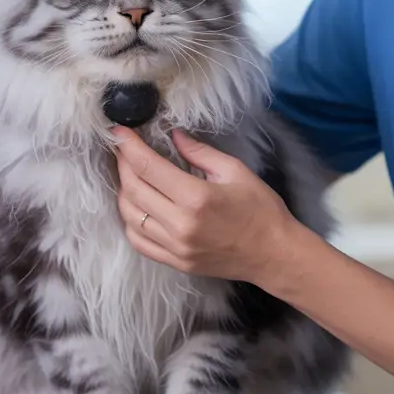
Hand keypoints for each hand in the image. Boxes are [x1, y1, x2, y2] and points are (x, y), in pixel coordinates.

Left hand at [111, 126, 297, 284]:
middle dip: (122, 164)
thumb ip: (199, 152)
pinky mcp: (176, 262)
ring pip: (130, 216)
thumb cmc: (261, 210)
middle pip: (133, 190)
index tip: (119, 131)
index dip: (128, 146)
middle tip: (122, 148)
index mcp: (196, 198)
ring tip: (128, 174)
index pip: (147, 167)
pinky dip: (130, 221)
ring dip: (123, 192)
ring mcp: (176, 247)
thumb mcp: (235, 171)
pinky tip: (135, 206)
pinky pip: (139, 242)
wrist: (275, 254)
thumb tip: (172, 136)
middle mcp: (180, 225)